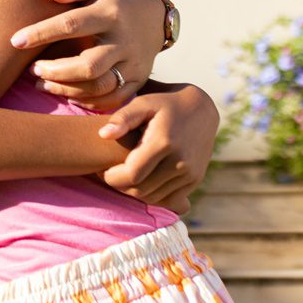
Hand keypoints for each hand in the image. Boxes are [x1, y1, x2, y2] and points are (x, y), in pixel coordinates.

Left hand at [10, 0, 164, 110]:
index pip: (72, 24)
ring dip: (66, 89)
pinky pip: (112, 99)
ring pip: (100, 87)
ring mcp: (134, 64)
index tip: (15, 41)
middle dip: (55, 71)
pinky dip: (87, 101)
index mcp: (110, 13)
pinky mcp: (138, 81)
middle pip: (88, 65)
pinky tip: (66, 94)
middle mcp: (124, 41)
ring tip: (41, 84)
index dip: (41, 33)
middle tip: (32, 70)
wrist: (155, 18)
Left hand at [97, 84, 218, 213]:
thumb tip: (103, 135)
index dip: (112, 177)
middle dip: (120, 186)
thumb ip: (122, 118)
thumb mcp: (143, 103)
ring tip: (123, 177)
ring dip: (134, 192)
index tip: (102, 170)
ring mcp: (190, 173)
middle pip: (141, 189)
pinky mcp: (195, 180)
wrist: (200, 109)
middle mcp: (180, 162)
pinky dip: (152, 196)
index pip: (132, 175)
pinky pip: (169, 200)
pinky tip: (141, 181)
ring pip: (154, 197)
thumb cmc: (163, 103)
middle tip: (110, 175)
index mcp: (164, 142)